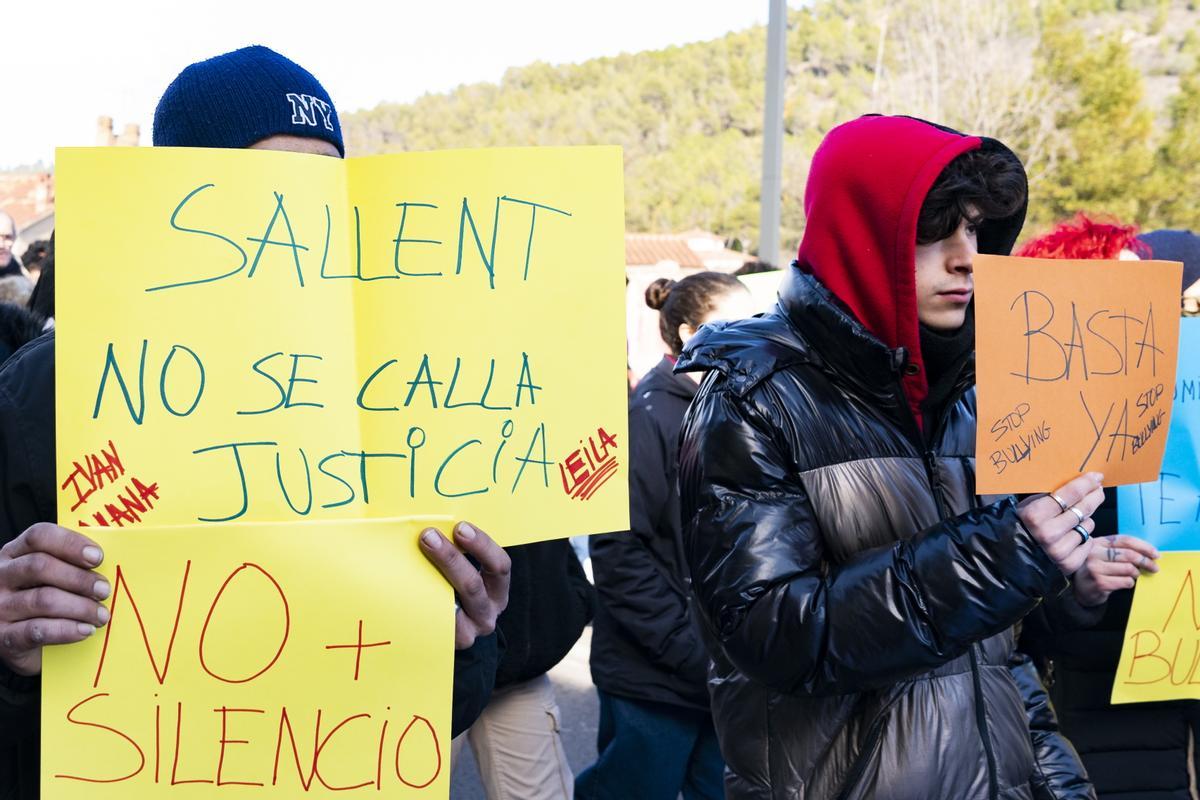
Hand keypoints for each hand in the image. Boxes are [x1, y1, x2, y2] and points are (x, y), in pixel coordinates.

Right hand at [0, 523, 110, 675]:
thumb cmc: (45, 599)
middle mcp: (2, 576)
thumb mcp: (53, 577)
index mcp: (15, 553)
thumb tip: (113, 564)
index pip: (39, 537)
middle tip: (104, 590)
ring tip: (102, 615)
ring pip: (42, 599)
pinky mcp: (3, 637)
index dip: (70, 543)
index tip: (98, 557)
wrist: (21, 642)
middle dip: (79, 578)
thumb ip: (73, 565)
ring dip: (80, 607)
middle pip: (40, 566)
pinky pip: (36, 630)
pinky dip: (66, 630)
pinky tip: (84, 630)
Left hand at [418, 521, 510, 649]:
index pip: (500, 566)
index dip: (482, 545)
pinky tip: (404, 586)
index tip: (460, 527)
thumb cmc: (458, 589)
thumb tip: (434, 523)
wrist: (454, 631)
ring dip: (431, 580)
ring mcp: (468, 632)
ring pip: (451, 606)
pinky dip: (418, 602)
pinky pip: (432, 622)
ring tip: (411, 562)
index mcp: (498, 590)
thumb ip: (461, 550)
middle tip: (429, 536)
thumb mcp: (470, 572)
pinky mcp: (446, 643)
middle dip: (450, 558)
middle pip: (473, 586)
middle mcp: (487, 614)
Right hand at [1017, 472, 1105, 576]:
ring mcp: (1059, 551)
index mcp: (1035, 515)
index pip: (1070, 494)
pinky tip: (1072, 536)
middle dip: (1094, 496)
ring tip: (1074, 520)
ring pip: (1088, 525)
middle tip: (1098, 490)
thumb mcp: (1028, 505)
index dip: (1086, 483)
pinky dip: (1084, 537)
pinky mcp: (1069, 564)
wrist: (1010, 556)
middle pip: (1083, 509)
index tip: (1096, 477)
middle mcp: (1048, 533)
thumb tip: (1077, 482)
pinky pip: (1088, 542)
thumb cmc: (1021, 525)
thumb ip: (1049, 496)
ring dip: (1085, 520)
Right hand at [1073, 534, 1159, 606]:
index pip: (1125, 540)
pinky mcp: (1100, 583)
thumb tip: (1149, 553)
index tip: (1155, 554)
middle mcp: (1094, 553)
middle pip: (1129, 554)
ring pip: (1129, 568)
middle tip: (1154, 568)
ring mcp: (1095, 568)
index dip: (1143, 546)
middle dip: (1146, 561)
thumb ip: (1119, 550)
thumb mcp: (1103, 555)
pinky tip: (1125, 583)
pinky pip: (1126, 581)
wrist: (1080, 589)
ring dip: (1136, 573)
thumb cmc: (1097, 570)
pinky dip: (1130, 583)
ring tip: (1134, 575)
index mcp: (1098, 543)